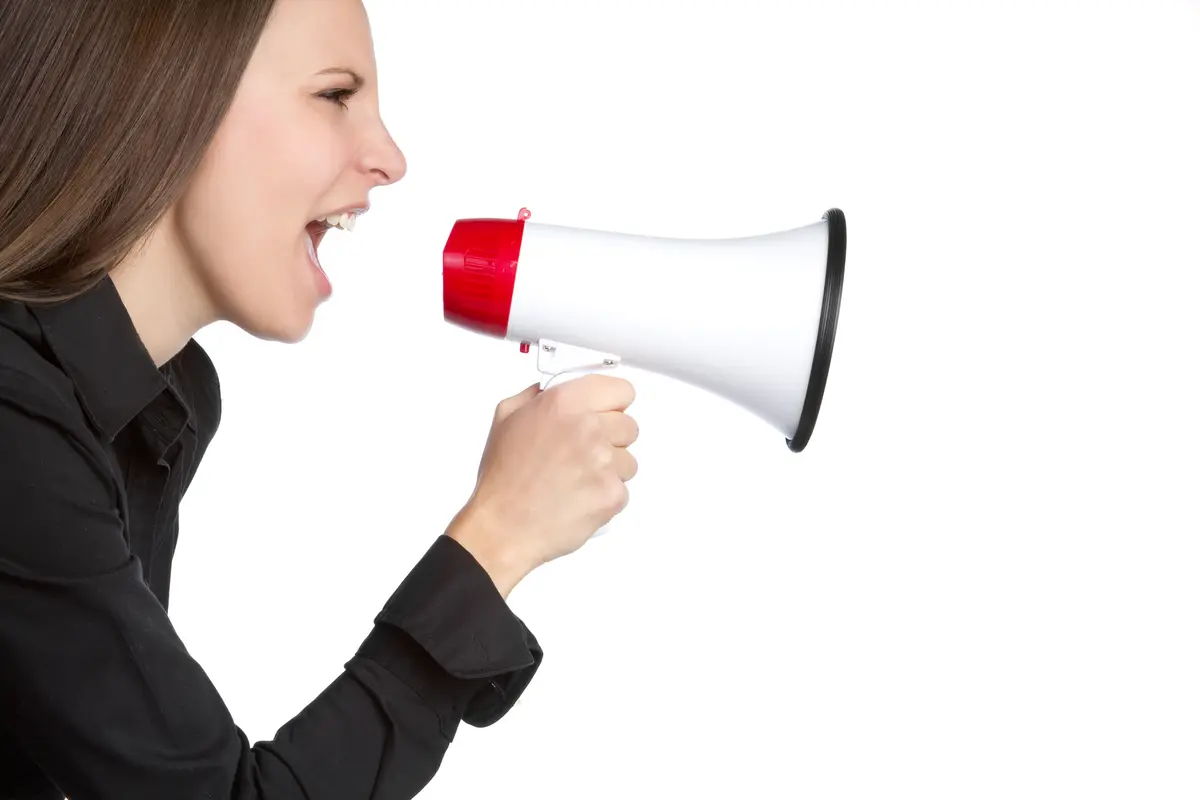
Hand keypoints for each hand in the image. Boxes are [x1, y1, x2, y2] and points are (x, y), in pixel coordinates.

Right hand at [447, 375, 638, 595]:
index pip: (622, 390)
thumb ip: (535, 395)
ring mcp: (604, 462)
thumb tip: (551, 389)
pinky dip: (605, 497)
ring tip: (576, 481)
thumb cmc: (503, 478)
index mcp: (565, 402)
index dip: (613, 404)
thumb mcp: (506, 418)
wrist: (503, 527)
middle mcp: (589, 427)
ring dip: (610, 470)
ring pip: (629, 460)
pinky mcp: (612, 494)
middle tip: (583, 454)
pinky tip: (579, 499)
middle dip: (611, 439)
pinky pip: (623, 490)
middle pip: (629, 426)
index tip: (604, 413)